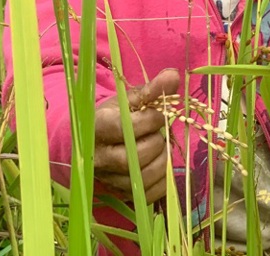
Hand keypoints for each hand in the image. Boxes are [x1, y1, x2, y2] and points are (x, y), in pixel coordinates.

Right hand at [94, 68, 179, 201]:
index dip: (150, 120)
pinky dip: (162, 182)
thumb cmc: (115, 115)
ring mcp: (108, 178)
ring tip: (162, 147)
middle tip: (160, 133)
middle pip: (133, 158)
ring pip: (141, 179)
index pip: (125, 128)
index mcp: (98, 126)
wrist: (95, 139)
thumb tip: (173, 75)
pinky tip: (162, 164)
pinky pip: (147, 195)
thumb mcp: (129, 99)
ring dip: (162, 162)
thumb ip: (152, 89)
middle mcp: (98, 157)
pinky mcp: (120, 193)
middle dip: (156, 143)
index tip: (158, 113)